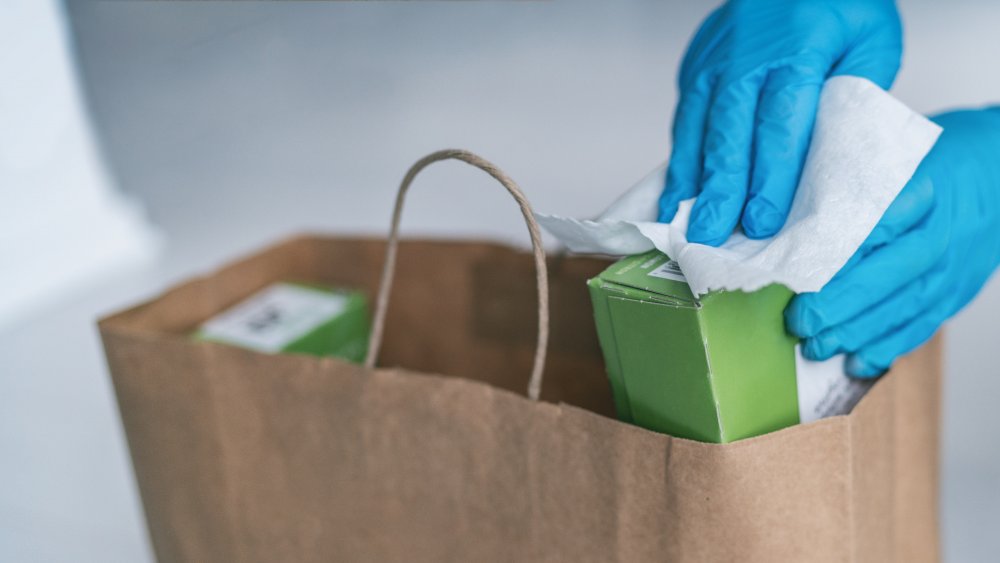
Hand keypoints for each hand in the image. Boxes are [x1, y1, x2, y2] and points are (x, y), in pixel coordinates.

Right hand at [659, 0, 902, 245]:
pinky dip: (681, 157)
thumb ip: (852, 99)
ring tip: (678, 223)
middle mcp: (746, 56)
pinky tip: (676, 192)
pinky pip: (685, 118)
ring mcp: (713, 59)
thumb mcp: (872, 43)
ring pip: (696, 127)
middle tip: (710, 236)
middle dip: (719, 190)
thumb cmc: (841, 9)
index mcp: (799, 48)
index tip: (760, 221)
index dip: (769, 176)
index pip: (780, 122)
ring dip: (688, 179)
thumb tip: (828, 166)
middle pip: (729, 132)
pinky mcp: (694, 65)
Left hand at [786, 108, 999, 376]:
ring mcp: (951, 269)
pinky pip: (921, 326)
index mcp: (921, 191)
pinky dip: (888, 348)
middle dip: (838, 305)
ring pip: (901, 309)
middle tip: (799, 321)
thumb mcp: (897, 156)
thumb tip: (790, 215)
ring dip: (855, 334)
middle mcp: (939, 235)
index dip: (832, 254)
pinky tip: (857, 363)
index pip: (873, 227)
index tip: (795, 271)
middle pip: (887, 275)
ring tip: (816, 347)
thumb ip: (853, 184)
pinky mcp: (955, 293)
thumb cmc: (935, 162)